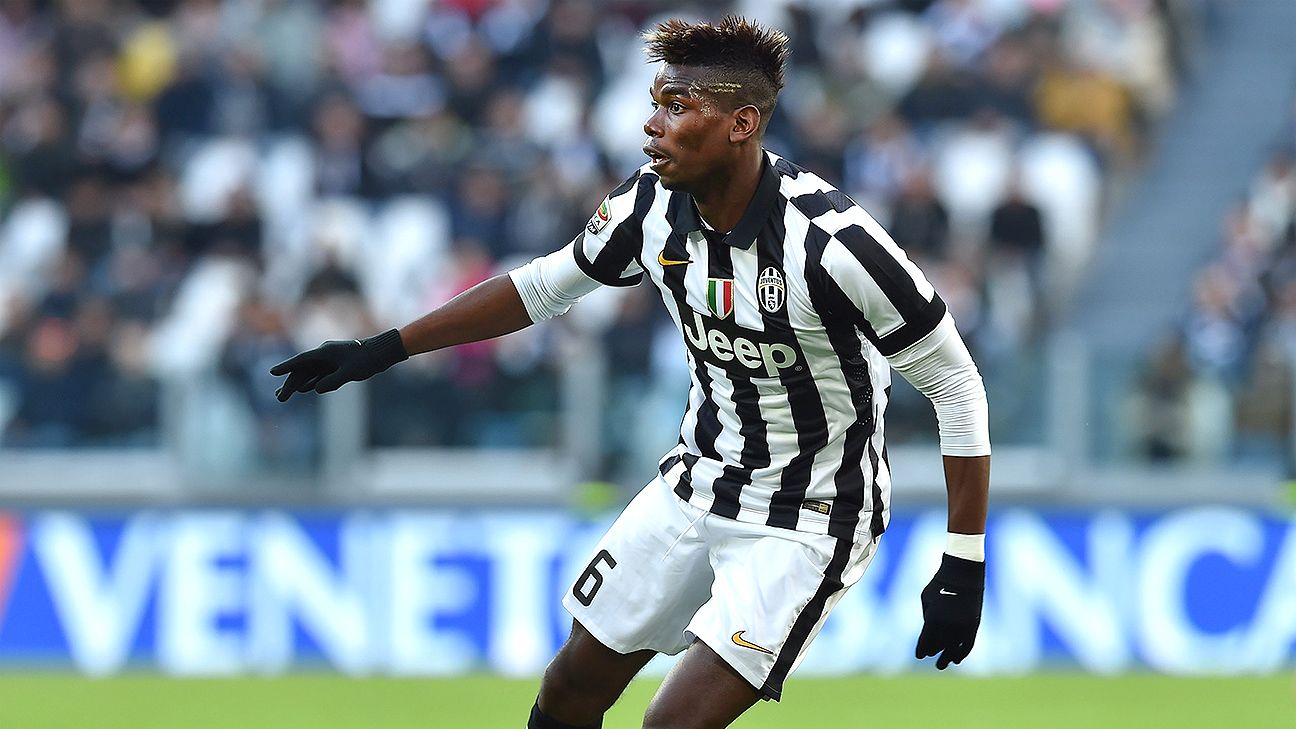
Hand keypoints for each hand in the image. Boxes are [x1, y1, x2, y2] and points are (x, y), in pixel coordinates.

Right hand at [270, 329, 407, 400]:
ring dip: (298, 384)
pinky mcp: (337, 366)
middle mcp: (325, 355)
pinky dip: (311, 382)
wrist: (383, 352)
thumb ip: (332, 381)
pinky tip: (303, 389)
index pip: (301, 361)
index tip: (273, 372)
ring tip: (283, 395)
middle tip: (279, 398)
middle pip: (303, 370)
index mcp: (325, 352)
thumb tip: (316, 389)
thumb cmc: (367, 360)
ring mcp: (331, 360)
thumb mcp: (350, 372)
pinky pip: (320, 375)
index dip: (286, 367)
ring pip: (310, 374)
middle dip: (290, 384)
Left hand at [915, 553, 983, 669]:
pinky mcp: (974, 625)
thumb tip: (930, 635)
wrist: (963, 574)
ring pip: (954, 649)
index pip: (926, 641)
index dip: (922, 650)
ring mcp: (962, 626)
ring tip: (941, 665)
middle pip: (939, 646)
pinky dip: (962, 654)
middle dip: (933, 652)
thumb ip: (927, 618)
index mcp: (933, 618)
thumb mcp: (926, 599)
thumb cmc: (940, 584)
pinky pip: (968, 644)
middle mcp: (948, 625)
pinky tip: (957, 660)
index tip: (919, 655)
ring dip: (947, 658)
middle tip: (930, 657)